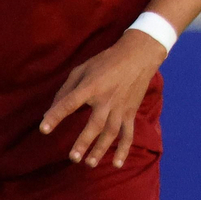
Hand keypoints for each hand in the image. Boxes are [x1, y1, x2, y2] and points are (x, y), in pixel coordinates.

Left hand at [39, 30, 165, 167]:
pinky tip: (117, 163)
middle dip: (84, 141)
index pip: (71, 103)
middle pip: (95, 123)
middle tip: (73, 157)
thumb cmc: (107, 61)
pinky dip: (124, 148)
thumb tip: (51, 111)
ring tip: (90, 163)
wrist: (140, 55)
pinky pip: (128, 133)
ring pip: (111, 132)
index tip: (44, 129)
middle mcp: (107, 99)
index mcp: (92, 86)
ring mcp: (121, 107)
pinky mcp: (131, 112)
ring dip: (101, 148)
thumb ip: (66, 90)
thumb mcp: (82, 69)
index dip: (56, 116)